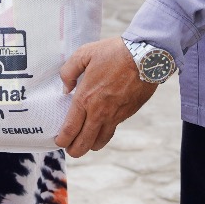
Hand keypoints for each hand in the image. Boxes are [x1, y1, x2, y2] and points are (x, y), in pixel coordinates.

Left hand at [55, 37, 155, 156]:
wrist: (146, 58)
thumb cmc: (114, 53)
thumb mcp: (84, 53)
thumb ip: (68, 71)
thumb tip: (65, 88)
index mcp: (85, 98)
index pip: (70, 129)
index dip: (62, 140)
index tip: (58, 141)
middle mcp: (99, 112)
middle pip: (83, 143)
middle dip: (74, 150)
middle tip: (69, 148)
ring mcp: (115, 116)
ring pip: (99, 142)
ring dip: (89, 145)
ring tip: (83, 142)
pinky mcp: (127, 115)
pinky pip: (112, 131)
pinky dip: (103, 135)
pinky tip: (99, 129)